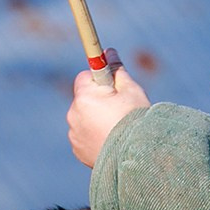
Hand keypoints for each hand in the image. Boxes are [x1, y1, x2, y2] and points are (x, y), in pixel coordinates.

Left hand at [67, 49, 150, 165]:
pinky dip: (94, 136)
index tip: (110, 84)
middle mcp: (74, 114)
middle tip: (119, 110)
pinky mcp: (77, 149)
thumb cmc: (135, 121)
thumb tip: (108, 51)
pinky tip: (110, 141)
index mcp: (85, 97)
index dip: (99, 80)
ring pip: (84, 118)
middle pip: (84, 99)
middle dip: (98, 101)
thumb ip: (117, 70)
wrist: (135, 159)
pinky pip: (84, 136)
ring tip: (116, 129)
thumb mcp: (131, 91)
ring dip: (95, 119)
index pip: (84, 77)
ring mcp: (74, 134)